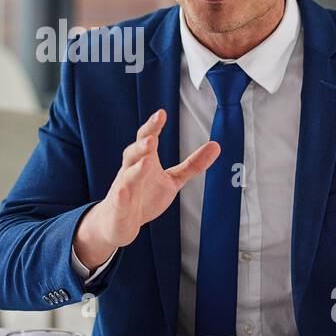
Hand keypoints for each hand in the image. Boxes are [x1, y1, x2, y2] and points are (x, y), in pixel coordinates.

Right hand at [73, 109, 219, 270]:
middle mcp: (131, 169)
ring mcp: (124, 187)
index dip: (153, 126)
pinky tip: (124, 190)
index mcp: (144, 160)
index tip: (161, 114)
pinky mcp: (119, 205)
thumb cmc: (144, 196)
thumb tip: (216, 146)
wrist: (121, 222)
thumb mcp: (172, 180)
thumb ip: (192, 165)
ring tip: (146, 160)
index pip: (147, 139)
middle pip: (134, 152)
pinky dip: (122, 194)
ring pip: (127, 174)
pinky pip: (119, 199)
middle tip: (153, 137)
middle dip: (142, 144)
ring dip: (136, 167)